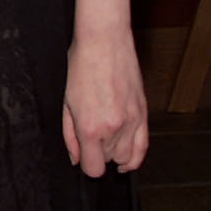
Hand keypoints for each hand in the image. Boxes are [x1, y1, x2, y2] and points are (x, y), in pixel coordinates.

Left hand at [62, 0, 148, 176]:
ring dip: (116, 153)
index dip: (86, 165)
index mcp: (90, 128)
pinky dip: (136, 157)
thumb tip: (76, 158)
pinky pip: (144, 147)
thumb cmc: (82, 66)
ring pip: (127, 156)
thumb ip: (70, 136)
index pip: (93, 168)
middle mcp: (113, 129)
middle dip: (99, 154)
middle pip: (109, 161)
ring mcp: (131, 121)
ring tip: (107, 139)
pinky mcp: (143, 113)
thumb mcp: (66, 104)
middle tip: (92, 136)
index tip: (83, 156)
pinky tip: (127, 161)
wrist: (104, 41)